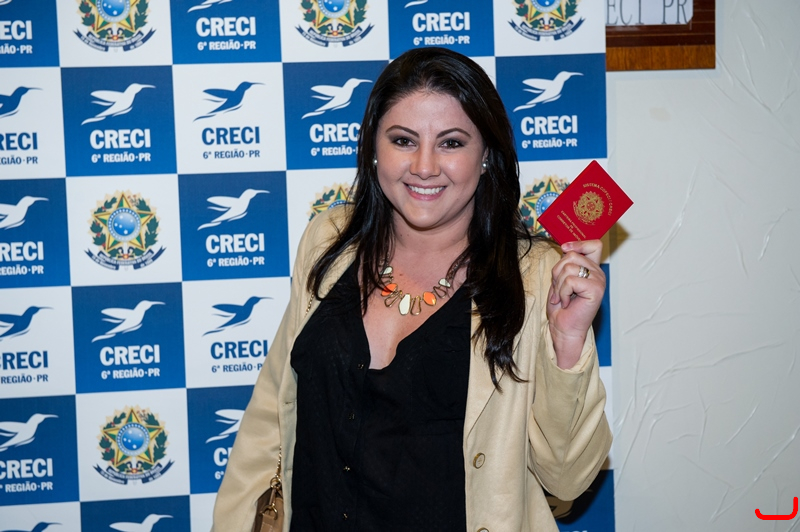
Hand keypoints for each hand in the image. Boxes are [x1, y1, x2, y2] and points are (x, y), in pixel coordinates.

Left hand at [546, 240, 605, 368]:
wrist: (563, 327)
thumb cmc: (562, 306)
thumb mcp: (561, 279)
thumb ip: (566, 263)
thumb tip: (566, 247)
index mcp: (592, 269)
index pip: (594, 244)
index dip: (578, 243)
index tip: (564, 248)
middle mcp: (598, 273)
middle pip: (572, 255)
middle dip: (557, 271)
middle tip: (559, 289)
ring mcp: (599, 281)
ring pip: (569, 267)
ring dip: (558, 284)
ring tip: (562, 297)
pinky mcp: (596, 290)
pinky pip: (570, 281)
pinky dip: (562, 292)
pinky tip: (566, 302)